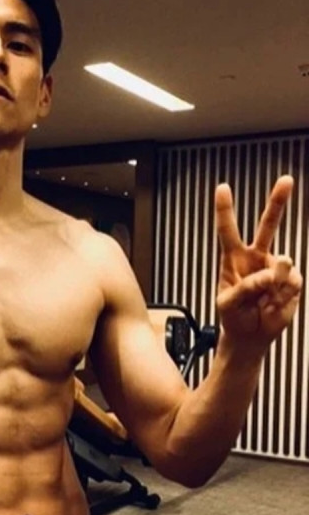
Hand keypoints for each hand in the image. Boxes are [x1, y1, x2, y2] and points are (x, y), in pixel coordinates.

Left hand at [215, 175, 302, 351]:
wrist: (251, 335)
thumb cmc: (234, 316)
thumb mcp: (227, 304)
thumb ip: (244, 288)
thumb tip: (271, 271)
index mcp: (233, 259)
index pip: (227, 230)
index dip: (225, 209)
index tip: (222, 187)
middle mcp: (256, 258)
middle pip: (268, 226)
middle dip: (278, 202)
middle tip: (286, 179)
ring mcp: (276, 268)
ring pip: (282, 264)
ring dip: (272, 285)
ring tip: (262, 301)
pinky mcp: (292, 281)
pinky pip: (291, 283)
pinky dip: (282, 296)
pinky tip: (273, 303)